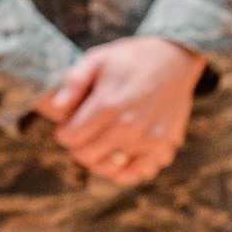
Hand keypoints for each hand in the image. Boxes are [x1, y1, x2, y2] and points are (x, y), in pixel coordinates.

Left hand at [36, 37, 204, 183]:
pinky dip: (128, 170)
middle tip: (84, 133)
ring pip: (111, 168)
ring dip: (101, 158)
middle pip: (87, 156)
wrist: (174, 58)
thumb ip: (74, 82)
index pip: (70, 138)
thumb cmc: (131, 58)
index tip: (69, 123)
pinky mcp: (163, 145)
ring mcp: (147, 139)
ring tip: (101, 144)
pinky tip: (122, 156)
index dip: (64, 131)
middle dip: (79, 146)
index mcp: (108, 105)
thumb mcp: (98, 58)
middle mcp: (128, 127)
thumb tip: (56, 108)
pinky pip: (140, 172)